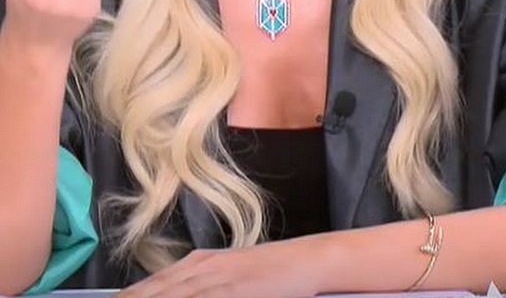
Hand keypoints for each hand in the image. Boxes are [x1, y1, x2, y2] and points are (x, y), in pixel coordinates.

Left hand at [117, 238, 327, 297]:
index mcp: (199, 263)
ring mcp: (216, 280)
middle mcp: (201, 268)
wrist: (308, 259)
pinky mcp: (232, 290)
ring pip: (170, 297)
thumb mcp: (232, 275)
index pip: (149, 287)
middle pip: (152, 293)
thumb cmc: (273, 272)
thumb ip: (204, 287)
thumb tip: (177, 290)